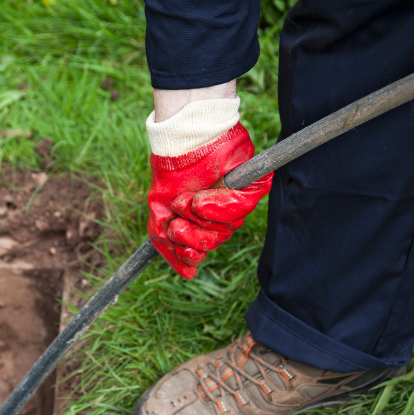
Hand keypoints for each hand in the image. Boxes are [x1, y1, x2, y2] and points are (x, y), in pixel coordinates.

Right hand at [148, 124, 271, 278]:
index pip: (203, 249)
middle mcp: (225, 214)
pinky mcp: (253, 186)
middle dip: (192, 236)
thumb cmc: (171, 172)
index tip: (180, 246)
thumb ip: (166, 242)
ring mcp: (240, 201)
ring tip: (185, 201)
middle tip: (177, 222)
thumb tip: (189, 274)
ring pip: (226, 228)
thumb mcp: (160, 211)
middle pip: (214, 242)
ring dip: (199, 218)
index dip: (191, 253)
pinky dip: (218, 206)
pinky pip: (241, 208)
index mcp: (206, 222)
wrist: (180, 139)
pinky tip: (201, 200)